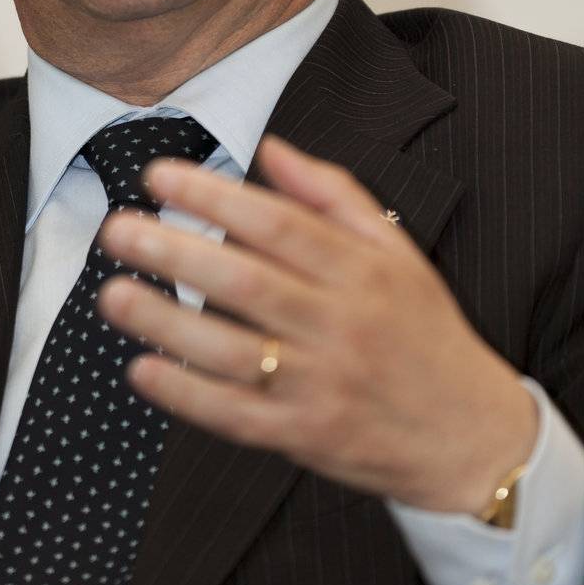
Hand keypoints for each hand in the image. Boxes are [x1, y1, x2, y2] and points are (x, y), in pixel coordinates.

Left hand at [95, 134, 538, 513]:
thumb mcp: (396, 251)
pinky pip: (238, 415)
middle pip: (246, 282)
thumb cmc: (424, 331)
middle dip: (174, 253)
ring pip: (232, 350)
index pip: (278, 224)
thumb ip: (333, 194)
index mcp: (362, 271)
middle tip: (118, 229)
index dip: (213, 197)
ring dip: (165, 323)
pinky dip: (187, 395)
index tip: (158, 177)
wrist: (472, 436)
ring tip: (111, 294)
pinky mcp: (307, 435)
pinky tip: (142, 369)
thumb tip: (271, 148)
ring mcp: (323, 384)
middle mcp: (341, 325)